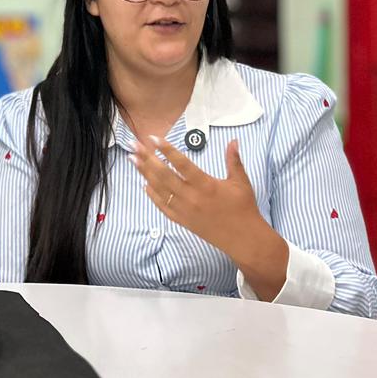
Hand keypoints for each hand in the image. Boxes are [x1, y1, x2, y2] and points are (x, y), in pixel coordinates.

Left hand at [134, 136, 288, 298]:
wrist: (243, 238)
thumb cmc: (244, 208)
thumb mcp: (241, 182)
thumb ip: (233, 160)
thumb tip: (233, 140)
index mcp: (206, 184)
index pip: (182, 164)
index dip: (167, 150)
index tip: (154, 138)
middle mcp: (191, 197)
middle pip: (164, 175)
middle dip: (147, 159)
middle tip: (134, 146)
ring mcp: (184, 210)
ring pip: (160, 189)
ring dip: (145, 174)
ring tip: (133, 160)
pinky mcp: (182, 221)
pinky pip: (163, 207)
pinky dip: (152, 196)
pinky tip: (144, 185)